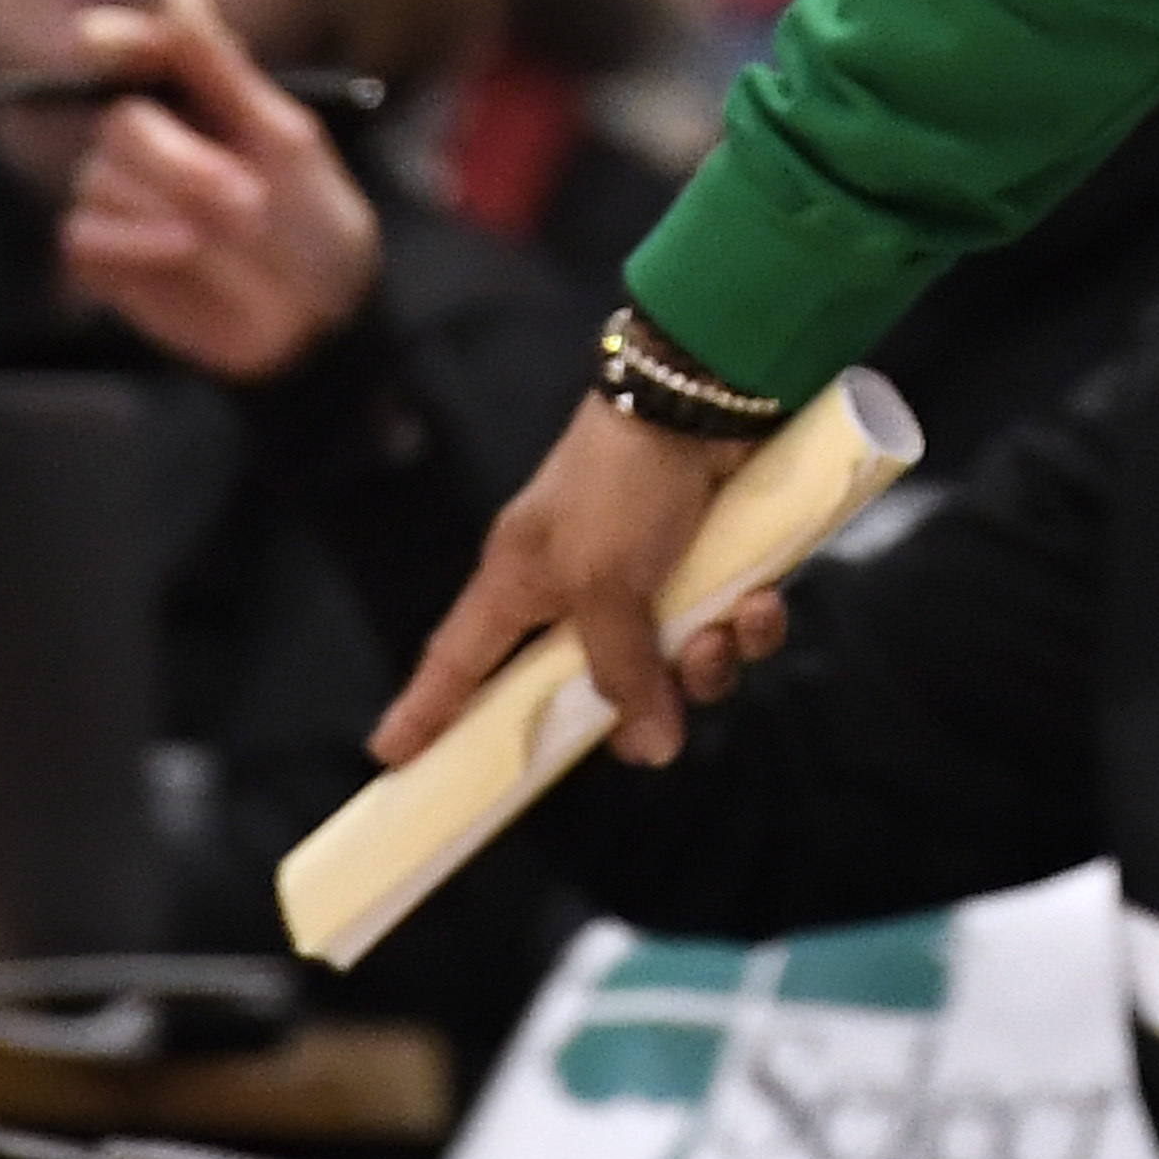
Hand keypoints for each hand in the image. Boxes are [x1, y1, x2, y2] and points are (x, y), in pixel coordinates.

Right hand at [55, 0, 381, 384]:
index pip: (131, 54)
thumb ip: (222, 70)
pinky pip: (83, 231)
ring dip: (170, 206)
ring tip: (233, 234)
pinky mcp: (101, 253)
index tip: (98, 40)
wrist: (320, 317)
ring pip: (100, 179)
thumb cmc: (315, 219)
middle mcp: (145, 141)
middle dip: (182, 160)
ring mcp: (117, 196)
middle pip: (120, 123)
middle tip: (245, 198)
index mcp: (192, 100)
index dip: (115, 41)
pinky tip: (181, 251)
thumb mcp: (284, 137)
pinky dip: (133, 241)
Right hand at [373, 389, 741, 768]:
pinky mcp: (720, 560)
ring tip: (722, 635)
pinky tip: (765, 601)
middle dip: (643, 702)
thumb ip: (620, 670)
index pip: (458, 660)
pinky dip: (752, 623)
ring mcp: (656, 575)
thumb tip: (651, 750)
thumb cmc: (624, 484)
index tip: (394, 760)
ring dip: (710, 662)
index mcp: (521, 584)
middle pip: (598, 685)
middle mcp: (581, 588)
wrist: (709, 398)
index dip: (429, 709)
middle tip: (662, 719)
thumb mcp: (603, 584)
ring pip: (681, 663)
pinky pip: (734, 625)